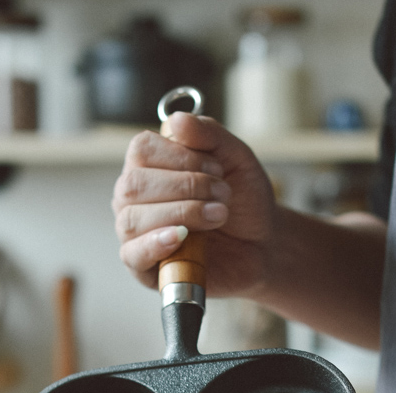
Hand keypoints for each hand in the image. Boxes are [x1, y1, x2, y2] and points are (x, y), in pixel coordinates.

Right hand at [112, 112, 276, 296]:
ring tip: (218, 215)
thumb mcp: (237, 160)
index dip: (181, 156)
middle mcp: (134, 199)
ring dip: (182, 213)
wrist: (263, 246)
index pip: (141, 150)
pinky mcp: (144, 269)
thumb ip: (210, 135)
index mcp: (149, 167)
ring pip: (132, 218)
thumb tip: (176, 120)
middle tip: (223, 195)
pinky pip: (132, 255)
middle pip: (133, 184)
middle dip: (186, 187)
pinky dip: (154, 244)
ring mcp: (135, 234)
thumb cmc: (244, 203)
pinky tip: (180, 236)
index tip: (217, 169)